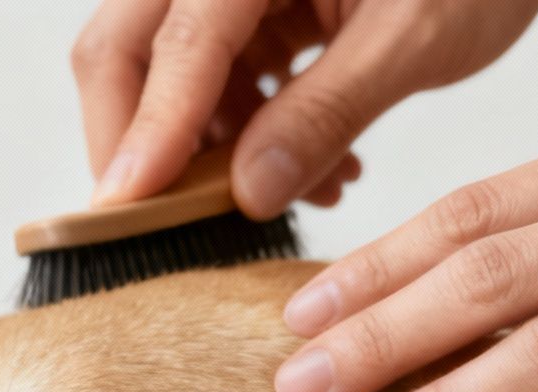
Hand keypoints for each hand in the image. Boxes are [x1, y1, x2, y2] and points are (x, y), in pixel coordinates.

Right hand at [72, 0, 537, 216]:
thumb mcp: (413, 40)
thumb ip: (327, 113)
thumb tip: (248, 194)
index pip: (177, 41)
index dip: (148, 132)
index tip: (124, 209)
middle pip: (130, 46)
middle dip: (146, 142)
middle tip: (169, 224)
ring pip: (171, 69)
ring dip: (213, 148)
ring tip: (305, 193)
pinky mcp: (259, 4)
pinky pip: (220, 74)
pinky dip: (252, 131)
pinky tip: (322, 170)